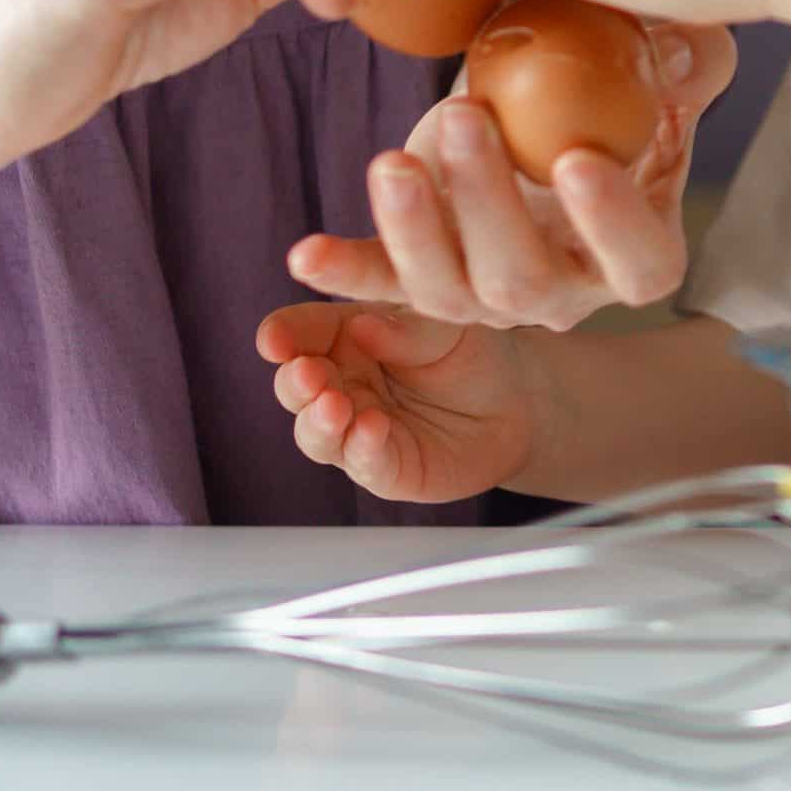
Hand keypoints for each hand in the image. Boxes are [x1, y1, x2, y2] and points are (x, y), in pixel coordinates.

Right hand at [256, 300, 544, 502]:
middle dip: (295, 382)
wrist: (516, 401)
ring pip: (316, 432)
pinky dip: (363, 449)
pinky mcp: (385, 467)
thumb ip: (405, 327)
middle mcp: (341, 383)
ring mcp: (356, 428)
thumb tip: (364, 327)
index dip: (281, 336)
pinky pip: (363, 462)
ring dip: (318, 421)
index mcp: (343, 335)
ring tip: (334, 406)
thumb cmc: (470, 351)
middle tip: (308, 375)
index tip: (274, 340)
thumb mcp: (444, 324)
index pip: (299, 332)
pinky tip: (371, 430)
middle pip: (296, 386)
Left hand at [285, 20, 736, 329]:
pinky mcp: (422, 274)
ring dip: (416, 232)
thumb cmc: (618, 88)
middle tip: (466, 119)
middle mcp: (564, 290)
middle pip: (526, 282)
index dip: (612, 224)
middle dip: (490, 206)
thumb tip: (686, 46)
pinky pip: (382, 285)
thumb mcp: (665, 70)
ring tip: (392, 161)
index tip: (578, 160)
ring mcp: (486, 293)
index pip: (638, 262)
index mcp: (636, 253)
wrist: (547, 108)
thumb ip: (691, 59)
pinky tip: (306, 253)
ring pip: (449, 292)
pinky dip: (345, 271)